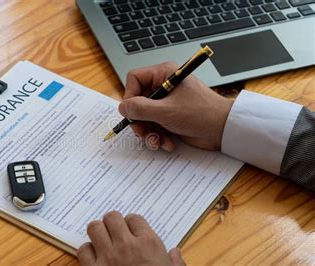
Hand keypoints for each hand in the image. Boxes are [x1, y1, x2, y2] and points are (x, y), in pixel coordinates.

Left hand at [77, 211, 184, 265]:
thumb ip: (175, 263)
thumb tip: (175, 253)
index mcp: (148, 244)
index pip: (134, 218)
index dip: (132, 224)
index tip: (132, 231)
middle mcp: (127, 246)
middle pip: (111, 217)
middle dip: (112, 223)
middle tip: (114, 232)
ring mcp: (108, 257)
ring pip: (94, 227)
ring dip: (97, 232)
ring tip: (102, 240)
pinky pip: (83, 249)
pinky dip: (87, 251)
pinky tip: (95, 257)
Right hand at [118, 62, 232, 150]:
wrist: (224, 130)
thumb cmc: (200, 113)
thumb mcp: (165, 111)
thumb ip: (140, 109)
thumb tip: (122, 108)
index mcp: (164, 74)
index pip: (134, 79)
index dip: (130, 96)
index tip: (131, 112)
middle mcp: (164, 85)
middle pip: (137, 101)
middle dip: (139, 120)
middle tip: (141, 132)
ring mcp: (167, 102)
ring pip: (145, 116)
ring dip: (149, 132)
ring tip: (157, 141)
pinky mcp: (171, 116)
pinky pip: (155, 125)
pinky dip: (158, 136)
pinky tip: (167, 143)